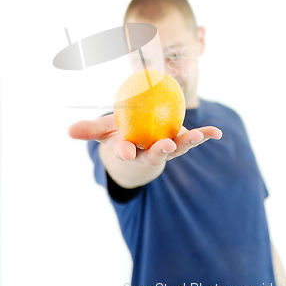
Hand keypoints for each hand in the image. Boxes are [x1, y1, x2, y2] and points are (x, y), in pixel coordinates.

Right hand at [68, 114, 221, 166]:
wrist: (139, 142)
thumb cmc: (120, 133)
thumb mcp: (104, 131)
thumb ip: (89, 131)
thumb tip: (68, 131)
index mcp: (130, 150)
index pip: (126, 152)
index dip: (124, 151)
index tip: (124, 149)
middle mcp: (149, 153)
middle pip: (155, 154)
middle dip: (160, 151)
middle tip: (165, 147)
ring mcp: (167, 149)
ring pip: (177, 147)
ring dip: (187, 142)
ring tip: (197, 136)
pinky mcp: (180, 142)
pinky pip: (193, 138)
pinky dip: (206, 135)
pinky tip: (218, 132)